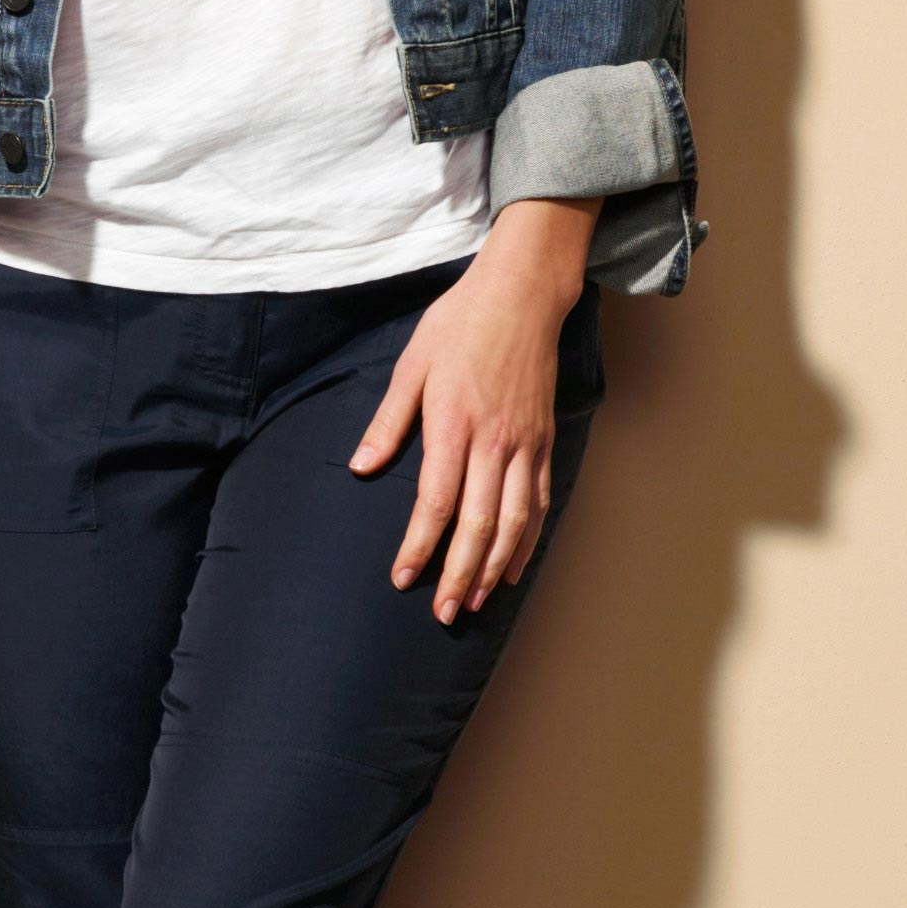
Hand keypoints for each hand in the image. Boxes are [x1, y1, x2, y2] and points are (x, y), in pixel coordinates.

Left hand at [350, 199, 598, 623]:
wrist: (522, 295)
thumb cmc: (459, 325)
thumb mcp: (411, 365)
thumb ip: (388, 421)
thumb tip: (361, 467)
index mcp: (455, 425)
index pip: (436, 503)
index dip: (418, 546)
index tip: (402, 578)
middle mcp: (495, 443)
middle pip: (480, 524)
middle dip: (461, 574)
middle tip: (445, 613)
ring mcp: (526, 445)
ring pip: (516, 522)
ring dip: (496, 568)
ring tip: (478, 601)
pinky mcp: (545, 441)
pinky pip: (541, 502)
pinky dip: (529, 541)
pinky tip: (515, 567)